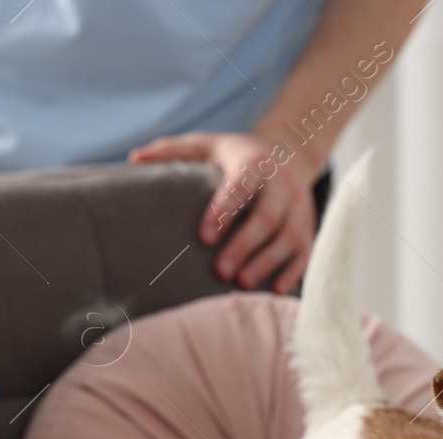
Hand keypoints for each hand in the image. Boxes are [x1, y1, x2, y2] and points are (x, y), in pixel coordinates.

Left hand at [128, 131, 321, 294]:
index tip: (202, 238)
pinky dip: (292, 271)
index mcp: (254, 161)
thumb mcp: (205, 144)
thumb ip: (172, 151)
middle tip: (220, 272)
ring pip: (290, 236)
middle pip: (268, 216)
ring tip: (242, 284)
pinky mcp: (308, 225)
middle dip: (245, 245)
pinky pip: (305, 250)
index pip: (241, 186)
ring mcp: (299, 205)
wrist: (286, 152)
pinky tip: (274, 290)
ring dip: (267, 262)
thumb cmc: (233, 155)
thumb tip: (134, 159)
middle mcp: (282, 182)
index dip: (223, 211)